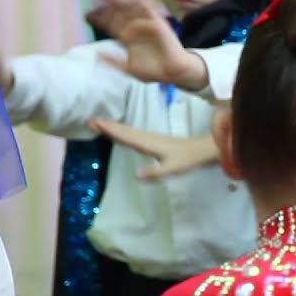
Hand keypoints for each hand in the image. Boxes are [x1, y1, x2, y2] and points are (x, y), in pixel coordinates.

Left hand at [86, 0, 205, 88]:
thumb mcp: (128, 68)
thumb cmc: (152, 71)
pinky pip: (150, 10)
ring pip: (133, 8)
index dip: (101, 18)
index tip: (87, 11)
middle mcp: (135, 29)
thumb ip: (114, 61)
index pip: (112, 24)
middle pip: (120, 13)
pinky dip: (143, 2)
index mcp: (127, 38)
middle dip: (109, 4)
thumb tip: (97, 55)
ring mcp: (147, 25)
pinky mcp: (159, 24)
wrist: (172, 73)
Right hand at [90, 119, 220, 179]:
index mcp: (149, 144)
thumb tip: (136, 175)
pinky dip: (125, 131)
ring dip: (115, 127)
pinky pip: (135, 134)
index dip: (111, 130)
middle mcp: (149, 138)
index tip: (95, 123)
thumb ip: (155, 172)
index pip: (126, 136)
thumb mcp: (173, 169)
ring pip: (130, 131)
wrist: (204, 149)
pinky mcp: (156, 141)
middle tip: (90, 120)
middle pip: (125, 131)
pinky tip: (122, 133)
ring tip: (100, 123)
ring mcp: (152, 138)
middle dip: (108, 126)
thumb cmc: (189, 159)